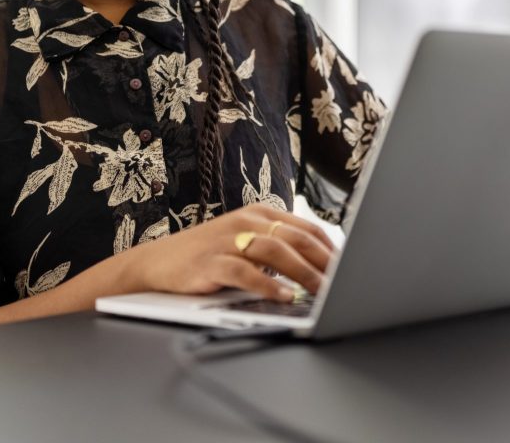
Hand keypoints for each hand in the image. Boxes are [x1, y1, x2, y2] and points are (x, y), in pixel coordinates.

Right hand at [131, 202, 336, 301]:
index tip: (351, 269)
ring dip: (303, 273)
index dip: (331, 249)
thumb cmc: (209, 254)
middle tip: (345, 283)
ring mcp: (228, 240)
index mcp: (261, 213)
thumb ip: (278, 248)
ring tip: (322, 292)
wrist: (158, 262)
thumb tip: (322, 268)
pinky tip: (282, 296)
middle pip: (296, 238)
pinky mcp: (211, 262)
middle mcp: (247, 221)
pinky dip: (266, 284)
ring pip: (275, 252)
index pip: (306, 228)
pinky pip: (244, 272)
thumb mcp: (246, 241)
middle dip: (324, 263)